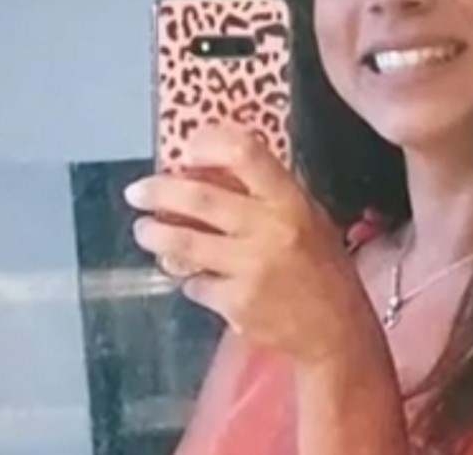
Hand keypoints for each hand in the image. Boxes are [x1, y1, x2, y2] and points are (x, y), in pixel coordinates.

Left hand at [125, 125, 369, 366]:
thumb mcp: (309, 218)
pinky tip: (200, 280)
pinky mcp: (236, 302)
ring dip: (156, 236)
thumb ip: (268, 195)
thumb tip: (213, 170)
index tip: (188, 148)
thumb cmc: (323, 267)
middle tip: (137, 192)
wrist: (335, 328)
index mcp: (290, 201)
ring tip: (146, 232)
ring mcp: (250, 267)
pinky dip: (192, 280)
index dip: (210, 143)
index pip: (246, 154)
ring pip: (185, 244)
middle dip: (159, 192)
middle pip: (200, 198)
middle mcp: (269, 229)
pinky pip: (196, 284)